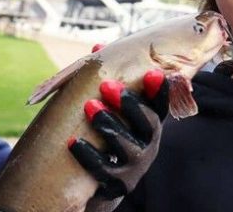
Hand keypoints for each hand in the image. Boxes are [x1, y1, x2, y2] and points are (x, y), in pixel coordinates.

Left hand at [68, 70, 168, 210]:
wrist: (100, 183)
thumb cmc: (108, 137)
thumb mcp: (113, 111)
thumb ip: (109, 81)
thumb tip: (97, 48)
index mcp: (148, 124)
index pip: (160, 105)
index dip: (159, 91)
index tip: (154, 73)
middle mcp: (148, 145)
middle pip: (146, 124)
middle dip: (129, 103)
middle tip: (107, 85)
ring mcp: (134, 166)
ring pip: (126, 146)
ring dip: (108, 124)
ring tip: (89, 106)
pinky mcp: (117, 184)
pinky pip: (103, 170)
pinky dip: (88, 155)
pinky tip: (73, 141)